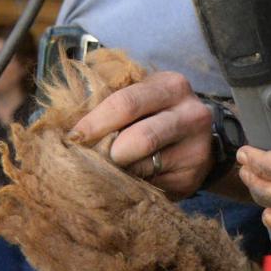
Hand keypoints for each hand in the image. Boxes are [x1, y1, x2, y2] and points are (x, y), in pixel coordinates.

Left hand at [67, 71, 212, 200]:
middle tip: (93, 159)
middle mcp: (191, 114)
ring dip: (120, 171)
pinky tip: (130, 179)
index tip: (73, 137)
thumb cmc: (154, 113)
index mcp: (171, 86)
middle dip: (110, 152)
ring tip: (110, 169)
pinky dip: (133, 185)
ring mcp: (196, 148)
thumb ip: (111, 104)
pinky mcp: (192, 177)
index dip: (95, 123)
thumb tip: (72, 130)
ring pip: (145, 166)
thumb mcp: (140, 96)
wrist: (198, 138)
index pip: (126, 103)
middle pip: (142, 138)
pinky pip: (152, 185)